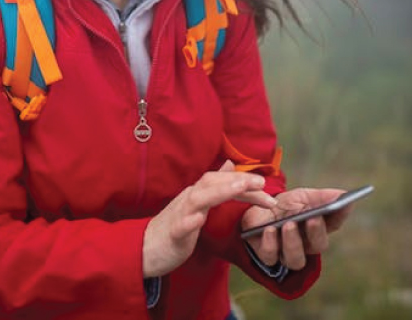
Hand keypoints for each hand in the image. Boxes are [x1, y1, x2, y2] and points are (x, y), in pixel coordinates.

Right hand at [143, 161, 277, 277]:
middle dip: (238, 181)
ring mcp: (179, 215)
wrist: (144, 247)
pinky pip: (180, 226)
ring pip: (199, 199)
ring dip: (220, 191)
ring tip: (241, 188)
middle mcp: (189, 200)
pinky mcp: (172, 234)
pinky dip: (190, 221)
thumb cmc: (174, 227)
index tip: (266, 187)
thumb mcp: (197, 204)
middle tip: (262, 183)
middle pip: (213, 183)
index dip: (244, 182)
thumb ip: (214, 186)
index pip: (222, 181)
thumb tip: (230, 165)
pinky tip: (199, 220)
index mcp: (197, 194)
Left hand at [241, 188, 352, 270]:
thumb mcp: (300, 197)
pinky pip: (270, 256)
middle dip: (316, 232)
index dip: (340, 214)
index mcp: (317, 227)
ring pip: (296, 259)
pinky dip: (271, 243)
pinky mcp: (266, 255)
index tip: (343, 203)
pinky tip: (270, 230)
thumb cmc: (282, 205)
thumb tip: (343, 195)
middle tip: (313, 218)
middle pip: (318, 245)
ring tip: (289, 224)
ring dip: (293, 241)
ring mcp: (286, 253)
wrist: (254, 210)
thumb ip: (320, 197)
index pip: (334, 223)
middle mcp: (305, 245)